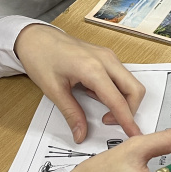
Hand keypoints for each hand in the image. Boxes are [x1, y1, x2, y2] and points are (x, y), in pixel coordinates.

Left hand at [14, 25, 144, 142]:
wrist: (36, 37)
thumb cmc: (41, 58)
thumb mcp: (53, 90)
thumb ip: (71, 113)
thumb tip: (81, 134)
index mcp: (92, 68)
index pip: (118, 100)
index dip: (127, 120)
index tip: (133, 135)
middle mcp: (106, 60)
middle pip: (135, 89)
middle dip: (130, 110)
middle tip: (109, 122)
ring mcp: (108, 56)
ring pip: (131, 82)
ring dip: (123, 100)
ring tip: (99, 107)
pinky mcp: (107, 56)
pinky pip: (122, 77)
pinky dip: (117, 91)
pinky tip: (96, 93)